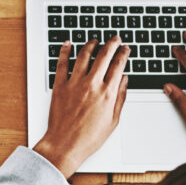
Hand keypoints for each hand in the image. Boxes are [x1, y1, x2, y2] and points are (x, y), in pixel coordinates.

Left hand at [33, 39, 129, 177]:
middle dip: (111, 44)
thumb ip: (120, 98)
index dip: (123, 54)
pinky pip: (62, 63)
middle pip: (103, 56)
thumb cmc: (89, 137)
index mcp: (107, 94)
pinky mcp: (59, 86)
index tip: (125, 49)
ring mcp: (74, 83)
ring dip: (91, 45)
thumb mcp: (113, 120)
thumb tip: (124, 80)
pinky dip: (65, 51)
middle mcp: (91, 85)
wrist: (65, 145)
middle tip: (115, 39)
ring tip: (95, 40)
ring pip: (84, 56)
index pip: (118, 66)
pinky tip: (68, 44)